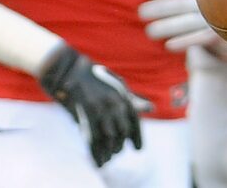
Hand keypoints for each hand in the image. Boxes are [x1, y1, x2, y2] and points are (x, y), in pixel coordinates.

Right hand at [39, 45, 150, 165]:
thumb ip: (133, 99)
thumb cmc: (98, 78)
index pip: (135, 120)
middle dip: (122, 143)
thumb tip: (151, 108)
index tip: (138, 149)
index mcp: (123, 94)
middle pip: (123, 130)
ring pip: (111, 136)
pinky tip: (98, 156)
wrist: (74, 70)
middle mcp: (115, 101)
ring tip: (110, 155)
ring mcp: (101, 107)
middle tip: (118, 151)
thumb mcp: (118, 86)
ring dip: (111, 148)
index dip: (138, 136)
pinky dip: (98, 149)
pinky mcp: (87, 112)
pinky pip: (95, 136)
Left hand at [138, 0, 215, 51]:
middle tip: (140, 12)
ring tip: (149, 32)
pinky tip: (169, 46)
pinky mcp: (223, 34)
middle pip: (182, 4)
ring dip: (168, 26)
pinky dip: (186, 42)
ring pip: (188, 21)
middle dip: (161, 7)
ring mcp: (217, 17)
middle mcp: (212, 2)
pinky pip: (201, 38)